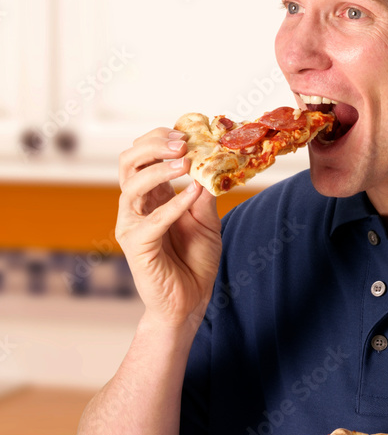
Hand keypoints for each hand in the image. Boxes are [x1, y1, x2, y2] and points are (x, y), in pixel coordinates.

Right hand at [116, 127, 221, 325]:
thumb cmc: (195, 261)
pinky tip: (193, 195)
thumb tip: (212, 164)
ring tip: (185, 163)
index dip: (160, 139)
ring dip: (159, 170)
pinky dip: (173, 204)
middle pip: (129, 162)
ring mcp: (132, 224)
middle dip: (153, 146)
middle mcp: (136, 206)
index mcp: (151, 196)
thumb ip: (204, 194)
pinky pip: (151, 220)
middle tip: (181, 143)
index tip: (186, 132)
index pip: (143, 155)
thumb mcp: (206, 221)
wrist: (190, 301)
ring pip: (132, 185)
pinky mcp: (136, 245)